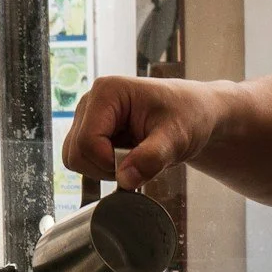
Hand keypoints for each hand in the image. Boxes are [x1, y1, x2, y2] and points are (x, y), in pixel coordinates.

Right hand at [61, 77, 223, 189]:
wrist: (196, 114)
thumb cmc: (189, 116)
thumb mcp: (176, 137)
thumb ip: (152, 158)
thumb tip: (125, 179)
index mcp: (107, 92)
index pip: (86, 142)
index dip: (109, 163)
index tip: (139, 161)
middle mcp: (91, 101)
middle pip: (76, 153)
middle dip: (105, 168)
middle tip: (139, 161)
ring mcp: (88, 116)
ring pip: (76, 159)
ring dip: (104, 169)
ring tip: (135, 158)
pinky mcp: (91, 130)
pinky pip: (84, 160)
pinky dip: (104, 168)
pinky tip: (128, 158)